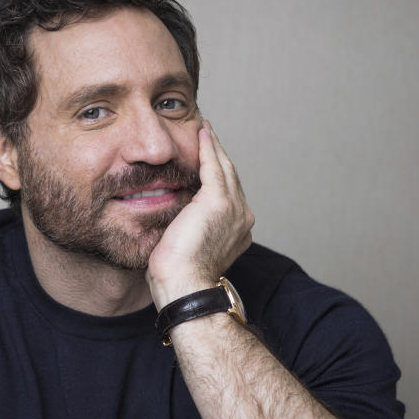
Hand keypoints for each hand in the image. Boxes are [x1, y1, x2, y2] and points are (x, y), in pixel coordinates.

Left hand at [146, 120, 253, 308]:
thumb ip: (189, 231)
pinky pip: (213, 165)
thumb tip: (175, 222)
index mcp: (238, 230)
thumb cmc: (179, 278)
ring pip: (224, 168)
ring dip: (214, 147)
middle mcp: (243, 217)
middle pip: (230, 178)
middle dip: (218, 156)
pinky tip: (202, 133)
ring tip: (205, 131)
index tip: (208, 162)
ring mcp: (234, 208)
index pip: (228, 194)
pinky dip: (208, 147)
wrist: (185, 286)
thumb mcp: (188, 250)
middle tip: (208, 137)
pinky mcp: (218, 200)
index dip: (219, 176)